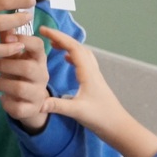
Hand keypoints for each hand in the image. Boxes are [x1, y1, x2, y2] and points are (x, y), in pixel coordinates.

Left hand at [0, 32, 50, 131]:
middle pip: (26, 68)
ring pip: (20, 88)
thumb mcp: (15, 55)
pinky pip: (17, 107)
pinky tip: (0, 97)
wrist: (30, 100)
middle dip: (4, 64)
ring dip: (1, 83)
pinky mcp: (31, 109)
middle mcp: (42, 74)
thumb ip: (7, 39)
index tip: (6, 37)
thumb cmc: (19, 71)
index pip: (38, 45)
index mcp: (38, 58)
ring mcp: (38, 93)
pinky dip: (6, 103)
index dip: (23, 40)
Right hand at [38, 28, 156, 156]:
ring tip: (54, 44)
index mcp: (88, 73)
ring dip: (68, 45)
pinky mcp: (95, 83)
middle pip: (78, 47)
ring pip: (82, 53)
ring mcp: (95, 76)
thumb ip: (56, 105)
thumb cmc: (101, 118)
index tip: (43, 30)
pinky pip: (84, 62)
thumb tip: (36, 102)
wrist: (119, 127)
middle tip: (45, 34)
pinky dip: (73, 56)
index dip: (58, 36)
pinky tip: (67, 60)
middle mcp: (92, 71)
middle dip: (61, 38)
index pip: (72, 47)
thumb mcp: (76, 111)